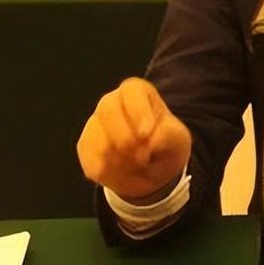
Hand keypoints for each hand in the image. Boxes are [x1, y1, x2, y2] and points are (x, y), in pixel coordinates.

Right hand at [76, 78, 190, 202]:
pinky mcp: (86, 146)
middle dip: (125, 136)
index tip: (146, 134)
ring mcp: (95, 123)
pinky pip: (91, 159)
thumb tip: (151, 141)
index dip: (138, 111)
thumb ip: (167, 135)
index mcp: (138, 92)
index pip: (132, 91)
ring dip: (119, 158)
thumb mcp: (177, 139)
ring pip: (96, 137)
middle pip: (108, 109)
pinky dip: (109, 172)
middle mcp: (112, 102)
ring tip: (139, 165)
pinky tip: (125, 173)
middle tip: (143, 157)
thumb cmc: (166, 145)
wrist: (152, 168)